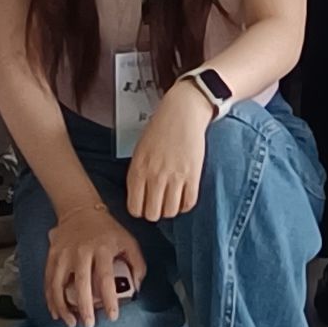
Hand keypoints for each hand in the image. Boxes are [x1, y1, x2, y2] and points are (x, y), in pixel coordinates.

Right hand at [42, 191, 146, 326]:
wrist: (80, 210)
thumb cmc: (107, 230)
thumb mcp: (128, 241)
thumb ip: (137, 264)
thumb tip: (136, 288)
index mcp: (102, 248)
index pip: (106, 277)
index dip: (109, 299)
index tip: (112, 316)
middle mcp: (81, 251)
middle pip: (81, 283)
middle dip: (84, 307)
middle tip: (88, 325)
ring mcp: (64, 254)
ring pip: (59, 284)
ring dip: (63, 306)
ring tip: (71, 323)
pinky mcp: (52, 255)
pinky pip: (49, 280)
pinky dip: (50, 298)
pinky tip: (56, 311)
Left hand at [123, 82, 211, 223]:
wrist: (182, 112)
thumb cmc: (159, 129)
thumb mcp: (139, 151)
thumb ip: (138, 175)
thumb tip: (140, 198)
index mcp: (138, 170)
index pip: (134, 208)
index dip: (140, 210)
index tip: (145, 205)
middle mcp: (154, 176)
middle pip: (153, 214)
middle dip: (155, 212)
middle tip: (159, 203)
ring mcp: (174, 177)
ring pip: (171, 212)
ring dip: (171, 209)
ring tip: (172, 199)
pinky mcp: (193, 175)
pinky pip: (189, 203)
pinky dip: (186, 204)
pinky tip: (184, 196)